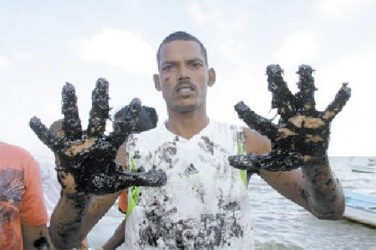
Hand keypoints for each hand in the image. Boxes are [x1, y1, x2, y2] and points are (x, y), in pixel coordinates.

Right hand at [30, 78, 165, 193]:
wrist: (84, 189)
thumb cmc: (102, 180)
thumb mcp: (122, 180)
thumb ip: (141, 178)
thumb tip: (164, 179)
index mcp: (109, 145)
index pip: (121, 128)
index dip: (128, 116)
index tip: (137, 101)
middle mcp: (93, 139)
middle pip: (97, 117)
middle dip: (99, 100)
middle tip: (102, 81)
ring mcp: (77, 143)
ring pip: (74, 120)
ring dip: (71, 105)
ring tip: (69, 86)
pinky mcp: (62, 151)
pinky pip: (50, 140)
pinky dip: (42, 131)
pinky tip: (34, 120)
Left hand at [228, 65, 350, 171]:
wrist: (309, 160)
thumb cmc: (288, 157)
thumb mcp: (271, 163)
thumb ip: (252, 162)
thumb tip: (229, 161)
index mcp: (275, 130)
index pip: (259, 120)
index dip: (248, 113)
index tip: (237, 104)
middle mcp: (289, 118)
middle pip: (282, 99)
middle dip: (277, 83)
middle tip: (272, 67)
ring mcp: (306, 118)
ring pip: (305, 97)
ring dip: (305, 83)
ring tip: (304, 67)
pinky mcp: (323, 121)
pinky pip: (332, 109)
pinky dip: (339, 100)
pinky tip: (345, 87)